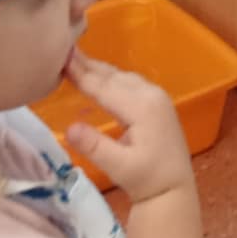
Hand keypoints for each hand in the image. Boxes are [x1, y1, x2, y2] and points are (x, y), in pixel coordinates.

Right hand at [62, 50, 193, 202]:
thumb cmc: (146, 179)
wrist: (174, 188)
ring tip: (76, 59)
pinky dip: (111, 77)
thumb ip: (95, 146)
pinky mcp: (157, 103)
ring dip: (100, 69)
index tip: (62, 56)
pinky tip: (100, 76)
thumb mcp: (119, 167)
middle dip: (88, 64)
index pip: (105, 87)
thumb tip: (68, 128)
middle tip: (64, 49)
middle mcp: (152, 95)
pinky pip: (130, 83)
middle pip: (114, 76)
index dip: (81, 73)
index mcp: (142, 107)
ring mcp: (157, 97)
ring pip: (123, 77)